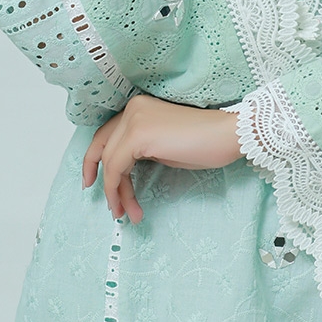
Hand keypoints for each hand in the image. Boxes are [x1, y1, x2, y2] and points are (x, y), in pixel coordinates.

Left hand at [82, 94, 242, 222]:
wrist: (228, 135)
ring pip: (109, 161)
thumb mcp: (164, 146)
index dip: (96, 160)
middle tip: (111, 206)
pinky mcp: (138, 135)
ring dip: (115, 192)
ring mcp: (134, 119)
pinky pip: (116, 167)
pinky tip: (129, 206)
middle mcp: (133, 109)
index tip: (94, 182)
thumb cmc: (205, 142)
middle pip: (103, 147)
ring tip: (126, 214)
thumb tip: (125, 172)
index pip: (108, 135)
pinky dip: (117, 189)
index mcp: (139, 107)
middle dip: (105, 180)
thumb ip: (142, 150)